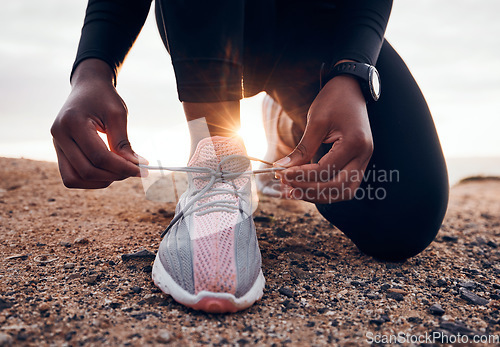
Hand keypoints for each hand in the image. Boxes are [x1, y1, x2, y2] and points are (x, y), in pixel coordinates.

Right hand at [51, 59, 142, 188]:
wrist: (87, 86)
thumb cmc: (104, 97)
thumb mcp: (118, 115)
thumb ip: (123, 143)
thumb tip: (135, 167)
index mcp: (72, 123)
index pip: (99, 157)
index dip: (123, 167)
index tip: (143, 170)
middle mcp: (59, 136)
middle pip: (87, 171)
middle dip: (114, 175)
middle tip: (135, 170)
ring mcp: (56, 145)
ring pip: (74, 179)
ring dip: (101, 180)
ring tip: (121, 170)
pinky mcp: (60, 151)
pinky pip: (72, 176)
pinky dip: (92, 179)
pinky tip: (109, 170)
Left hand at [274, 74, 372, 202]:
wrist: (351, 88)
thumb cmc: (334, 100)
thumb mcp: (316, 121)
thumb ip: (302, 148)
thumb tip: (281, 167)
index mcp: (354, 143)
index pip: (326, 170)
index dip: (302, 176)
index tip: (283, 174)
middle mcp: (363, 156)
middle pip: (338, 188)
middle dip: (310, 190)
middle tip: (287, 187)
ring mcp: (363, 161)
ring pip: (344, 192)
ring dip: (319, 195)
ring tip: (294, 191)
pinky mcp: (358, 163)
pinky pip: (344, 185)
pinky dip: (326, 189)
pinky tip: (306, 187)